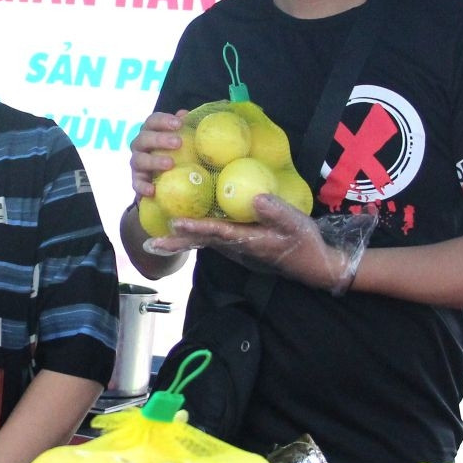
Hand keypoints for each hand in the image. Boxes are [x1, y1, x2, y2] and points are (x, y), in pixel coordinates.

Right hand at [128, 111, 184, 198]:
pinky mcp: (136, 181)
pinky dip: (143, 186)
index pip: (152, 121)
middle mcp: (140, 145)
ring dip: (154, 161)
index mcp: (150, 131)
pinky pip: (136, 183)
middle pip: (144, 138)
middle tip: (178, 143)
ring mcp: (137, 163)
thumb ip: (184, 127)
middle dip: (160, 139)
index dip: (164, 120)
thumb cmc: (176, 153)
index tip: (179, 124)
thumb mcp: (183, 139)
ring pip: (139, 160)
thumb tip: (185, 114)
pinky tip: (152, 190)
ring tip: (170, 164)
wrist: (164, 179)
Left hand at [149, 195, 360, 294]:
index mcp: (246, 239)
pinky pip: (212, 238)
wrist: (312, 264)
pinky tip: (184, 227)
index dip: (196, 227)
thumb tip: (254, 198)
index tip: (176, 222)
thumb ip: (275, 211)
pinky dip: (195, 234)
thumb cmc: (303, 243)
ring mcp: (235, 246)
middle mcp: (235, 245)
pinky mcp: (239, 243)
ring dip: (180, 240)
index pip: (216, 232)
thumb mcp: (294, 224)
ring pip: (203, 241)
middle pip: (200, 241)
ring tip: (155, 240)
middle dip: (176, 242)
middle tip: (150, 244)